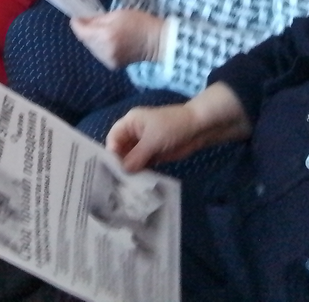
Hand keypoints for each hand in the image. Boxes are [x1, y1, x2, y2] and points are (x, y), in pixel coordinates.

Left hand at [69, 9, 162, 68]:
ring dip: (92, 40)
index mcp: (106, 35)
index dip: (76, 25)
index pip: (82, 32)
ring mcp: (108, 60)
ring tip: (101, 32)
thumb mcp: (118, 14)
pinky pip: (99, 54)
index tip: (75, 18)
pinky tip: (108, 41)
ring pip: (91, 48)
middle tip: (89, 22)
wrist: (157, 42)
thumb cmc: (139, 23)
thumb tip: (82, 21)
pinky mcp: (112, 65)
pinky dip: (99, 47)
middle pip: (85, 41)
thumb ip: (97, 19)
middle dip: (85, 31)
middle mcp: (104, 50)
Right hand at [107, 83, 251, 171]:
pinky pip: (142, 164)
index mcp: (130, 122)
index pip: (113, 137)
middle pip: (120, 149)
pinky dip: (140, 172)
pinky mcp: (154, 154)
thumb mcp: (152, 141)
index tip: (110, 168)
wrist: (198, 128)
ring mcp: (144, 144)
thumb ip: (136, 156)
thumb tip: (123, 171)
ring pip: (130, 158)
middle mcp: (134, 133)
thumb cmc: (172, 127)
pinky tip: (137, 184)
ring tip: (124, 186)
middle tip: (116, 181)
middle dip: (119, 163)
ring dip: (129, 170)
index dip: (111, 151)